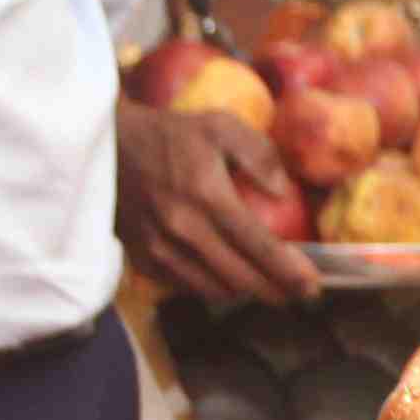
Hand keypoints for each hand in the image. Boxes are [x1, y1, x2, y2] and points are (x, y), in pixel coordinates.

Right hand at [116, 98, 317, 305]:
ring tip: (267, 285)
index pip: (259, 246)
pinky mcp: (143, 259)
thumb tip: (283, 192)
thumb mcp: (220, 126)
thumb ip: (259, 155)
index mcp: (207, 195)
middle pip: (241, 278)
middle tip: (299, 293)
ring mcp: (160, 249)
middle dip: (276, 291)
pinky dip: (212, 287)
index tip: (312, 286)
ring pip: (215, 290)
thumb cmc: (170, 134)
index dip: (289, 271)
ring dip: (246, 292)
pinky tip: (228, 276)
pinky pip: (188, 287)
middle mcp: (184, 229)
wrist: (107, 146)